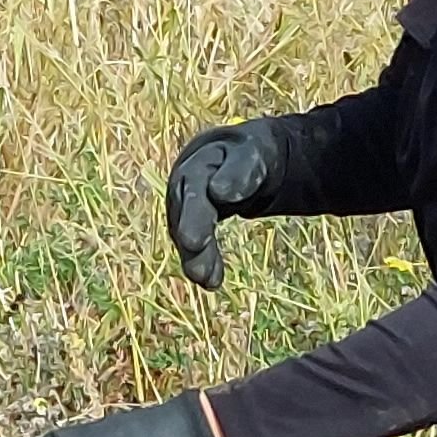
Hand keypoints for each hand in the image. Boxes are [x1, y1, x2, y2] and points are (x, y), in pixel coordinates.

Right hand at [165, 117, 304, 289]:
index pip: (197, 184)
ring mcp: (184, 204)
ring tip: (208, 280)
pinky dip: (202, 262)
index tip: (199, 235)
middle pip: (185, 211)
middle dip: (192, 234)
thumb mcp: (253, 155)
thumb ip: (240, 171)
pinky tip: (212, 282)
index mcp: (201, 160)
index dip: (197, 212)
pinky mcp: (189, 221)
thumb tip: (220, 194)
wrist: (237, 156)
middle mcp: (185, 183)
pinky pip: (193, 243)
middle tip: (196, 260)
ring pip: (186, 232)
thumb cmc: (250, 154)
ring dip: (195, 257)